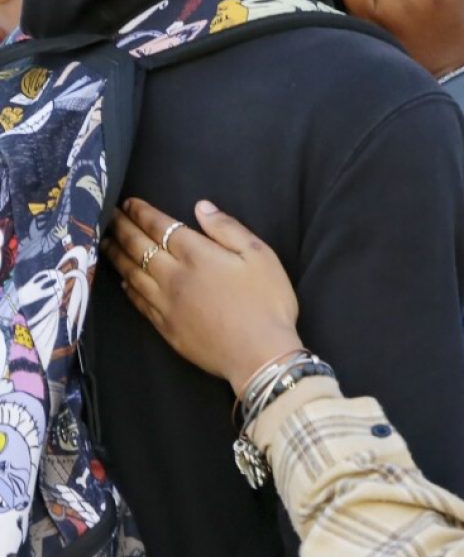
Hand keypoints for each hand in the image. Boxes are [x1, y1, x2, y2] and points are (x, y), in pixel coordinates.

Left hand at [104, 199, 303, 395]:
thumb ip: (228, 228)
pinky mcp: (165, 327)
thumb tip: (201, 207)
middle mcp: (174, 276)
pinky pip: (138, 301)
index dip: (142, 213)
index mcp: (197, 254)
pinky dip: (126, 287)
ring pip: (132, 273)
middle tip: (107, 216)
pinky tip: (122, 281)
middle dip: (122, 228)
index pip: (161, 227)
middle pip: (139, 247)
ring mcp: (166, 303)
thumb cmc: (267, 301)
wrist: (259, 354)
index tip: (129, 203)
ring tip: (104, 242)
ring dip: (116, 255)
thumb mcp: (260, 255)